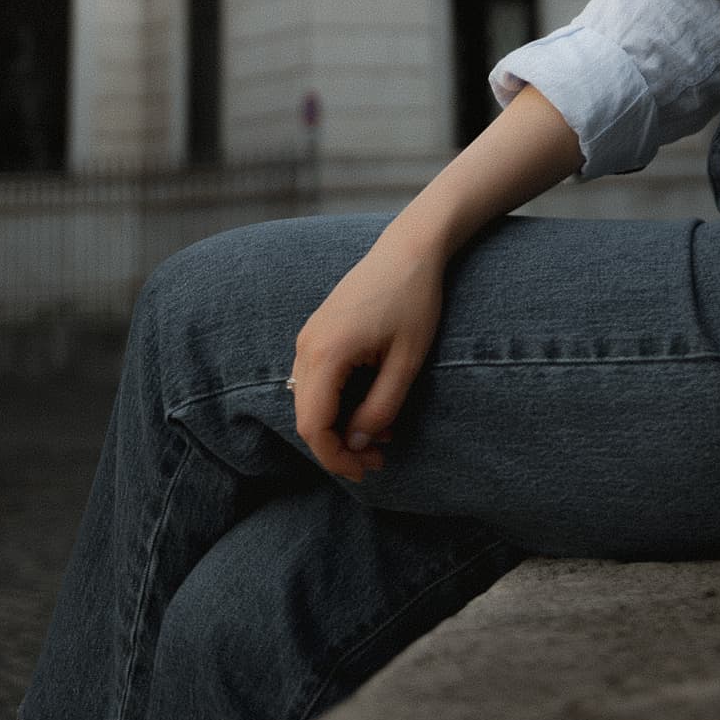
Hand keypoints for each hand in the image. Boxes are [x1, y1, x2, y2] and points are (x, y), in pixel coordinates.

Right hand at [289, 229, 447, 483]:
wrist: (409, 249)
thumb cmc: (413, 300)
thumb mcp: (407, 361)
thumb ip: (381, 407)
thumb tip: (357, 442)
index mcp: (325, 354)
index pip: (314, 427)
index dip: (336, 457)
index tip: (367, 469)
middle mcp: (306, 346)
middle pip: (307, 418)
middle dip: (339, 446)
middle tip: (378, 458)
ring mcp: (309, 337)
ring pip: (311, 401)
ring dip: (340, 424)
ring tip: (384, 432)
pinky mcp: (319, 331)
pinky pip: (318, 380)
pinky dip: (339, 401)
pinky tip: (372, 404)